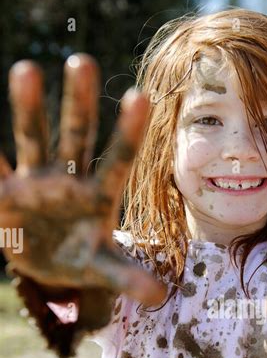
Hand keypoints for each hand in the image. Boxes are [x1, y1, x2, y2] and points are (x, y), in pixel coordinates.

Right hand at [0, 54, 167, 306]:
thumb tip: (159, 296)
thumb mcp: (104, 269)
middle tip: (82, 61)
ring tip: (27, 69)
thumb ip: (128, 278)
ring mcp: (36, 181)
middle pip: (76, 136)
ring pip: (34, 139)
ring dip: (28, 107)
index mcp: (100, 194)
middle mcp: (70, 178)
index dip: (128, 131)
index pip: (119, 159)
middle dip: (78, 104)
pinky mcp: (6, 194)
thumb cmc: (83, 257)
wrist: (47, 263)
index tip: (141, 96)